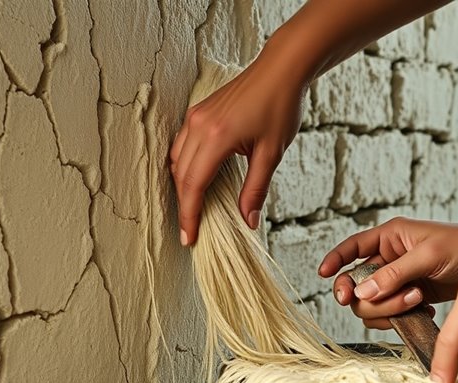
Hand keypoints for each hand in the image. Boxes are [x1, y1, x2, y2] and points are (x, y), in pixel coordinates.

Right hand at [170, 39, 309, 245]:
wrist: (280, 69)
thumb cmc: (280, 106)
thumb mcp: (271, 153)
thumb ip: (256, 189)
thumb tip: (247, 221)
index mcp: (217, 138)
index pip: (194, 185)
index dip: (189, 215)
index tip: (189, 238)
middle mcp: (199, 126)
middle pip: (181, 176)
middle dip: (184, 206)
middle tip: (191, 231)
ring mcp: (195, 117)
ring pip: (177, 160)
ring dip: (183, 186)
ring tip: (194, 208)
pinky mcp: (198, 112)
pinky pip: (181, 145)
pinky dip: (184, 166)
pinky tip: (196, 178)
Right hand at [318, 217, 457, 328]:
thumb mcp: (428, 256)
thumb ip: (394, 274)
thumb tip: (362, 291)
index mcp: (389, 238)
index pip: (351, 248)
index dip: (335, 261)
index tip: (323, 274)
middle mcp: (388, 259)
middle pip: (356, 285)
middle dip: (371, 296)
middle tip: (390, 299)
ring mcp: (398, 281)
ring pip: (371, 304)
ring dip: (390, 309)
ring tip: (418, 301)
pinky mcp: (410, 299)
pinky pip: (390, 315)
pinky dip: (402, 318)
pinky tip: (424, 311)